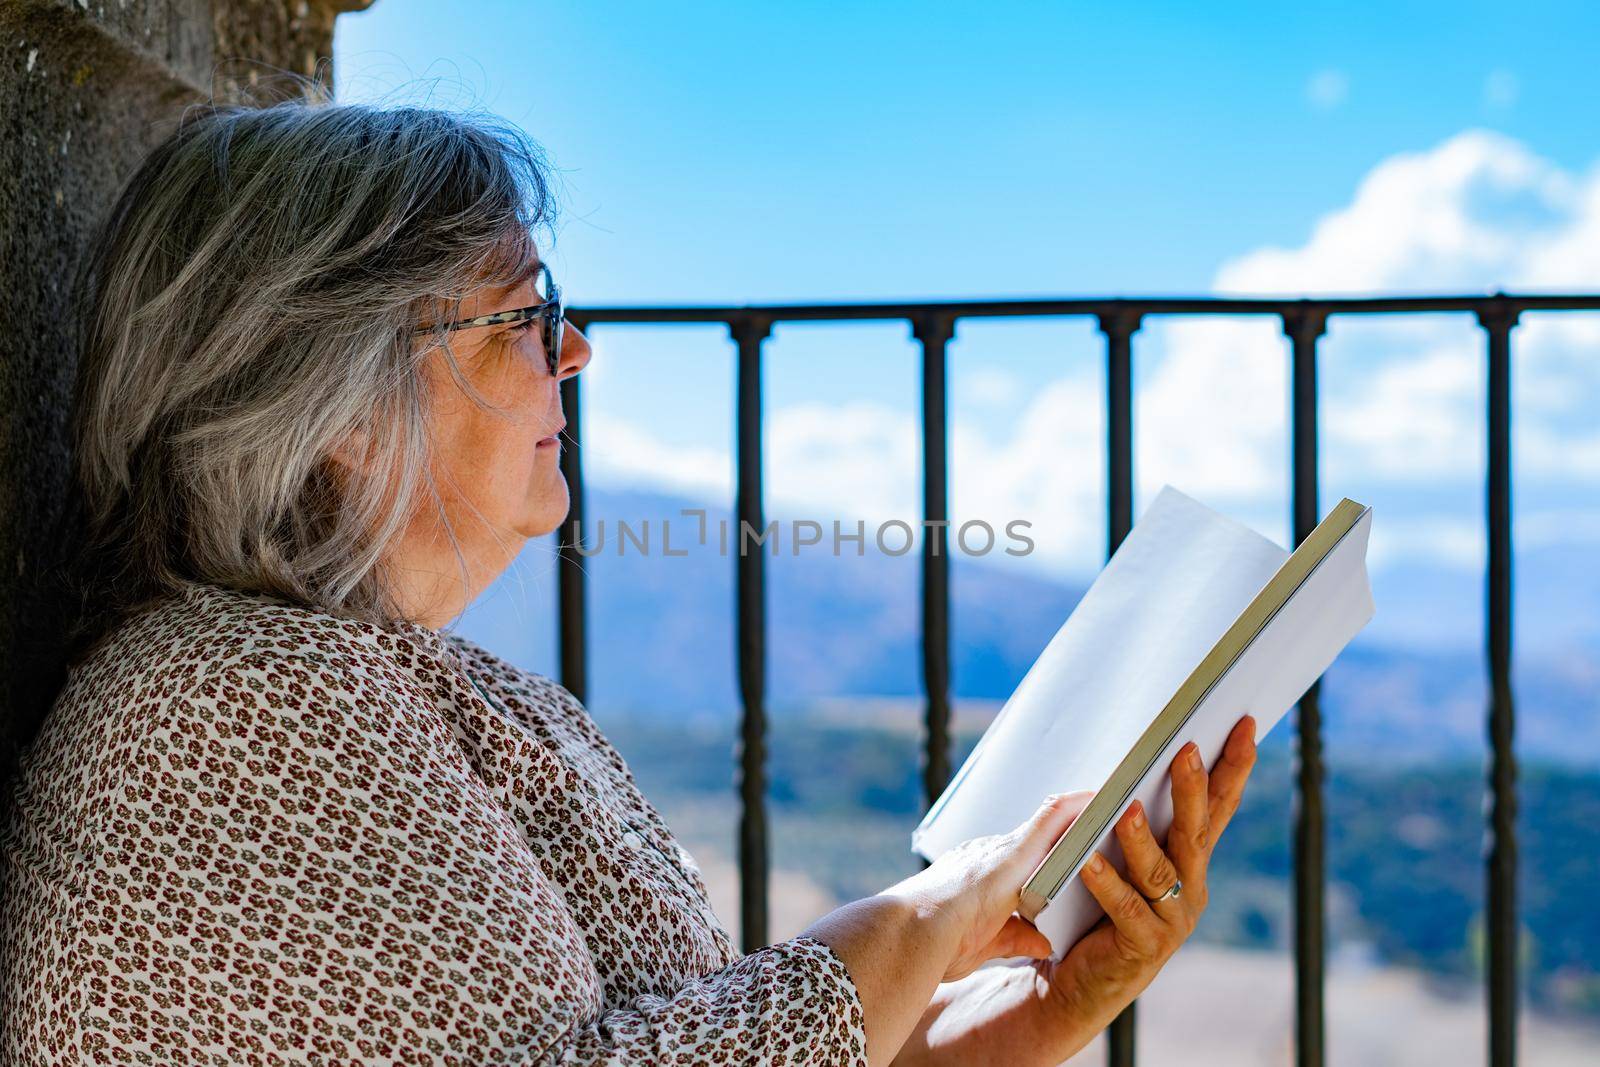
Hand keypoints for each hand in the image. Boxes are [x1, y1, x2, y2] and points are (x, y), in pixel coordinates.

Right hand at [883, 790, 1093, 982]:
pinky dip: (1077, 808)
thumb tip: (1043, 942)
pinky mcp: (1013, 851)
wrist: (910, 936)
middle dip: (1068, 826)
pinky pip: (1053, 818)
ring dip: (1079, 810)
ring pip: (1049, 820)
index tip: (1064, 847)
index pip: (1019, 859)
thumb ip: (1015, 938)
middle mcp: (988, 855)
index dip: (1043, 852)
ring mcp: (1000, 850)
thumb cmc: (933, 947)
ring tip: (1111, 800)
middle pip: (1038, 835)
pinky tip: (1100, 800)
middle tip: (1101, 814)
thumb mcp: (983, 945)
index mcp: (977, 877)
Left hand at [1040, 715, 1257, 1055]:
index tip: (1245, 725)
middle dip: (1193, 789)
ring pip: (1161, 872)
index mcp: (1190, 862)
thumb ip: (1135, 820)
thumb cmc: (1097, 909)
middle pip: (1196, 832)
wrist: (1078, 981)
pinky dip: (1108, 883)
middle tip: (1186, 749)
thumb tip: (1127, 762)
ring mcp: (1170, 921)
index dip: (1233, 767)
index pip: (1218, 807)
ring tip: (1126, 807)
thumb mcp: (1123, 859)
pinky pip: (1126, 910)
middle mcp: (1190, 888)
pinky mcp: (1142, 947)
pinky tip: (1090, 862)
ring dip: (1143, 838)